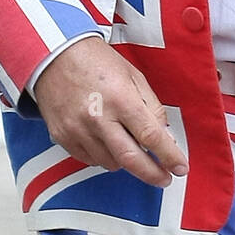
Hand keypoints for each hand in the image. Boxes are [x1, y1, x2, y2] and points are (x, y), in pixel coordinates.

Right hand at [32, 38, 188, 187]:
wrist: (54, 56)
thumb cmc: (96, 61)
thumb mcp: (133, 75)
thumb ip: (151, 106)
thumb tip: (165, 136)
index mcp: (120, 98)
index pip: (151, 136)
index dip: (169, 156)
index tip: (180, 167)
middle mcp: (98, 117)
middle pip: (131, 159)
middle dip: (152, 174)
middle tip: (164, 178)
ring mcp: (78, 130)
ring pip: (110, 163)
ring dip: (125, 162)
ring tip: (128, 145)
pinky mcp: (62, 137)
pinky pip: (89, 160)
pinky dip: (103, 157)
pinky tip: (107, 142)